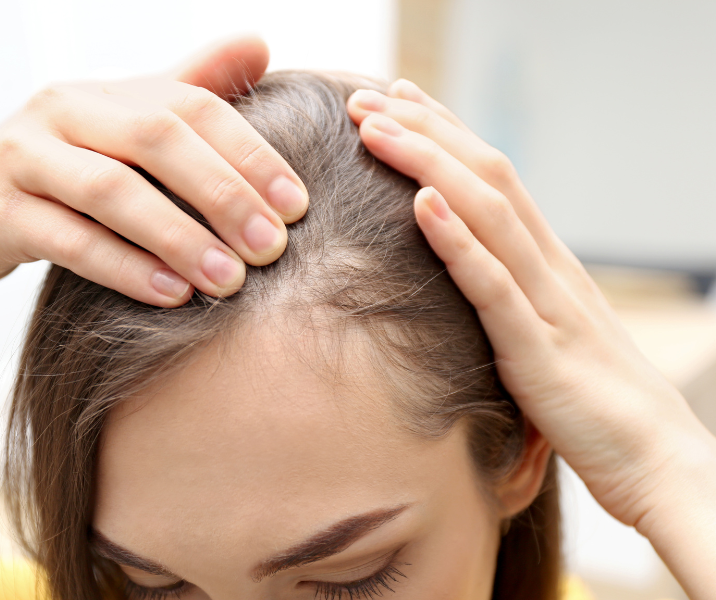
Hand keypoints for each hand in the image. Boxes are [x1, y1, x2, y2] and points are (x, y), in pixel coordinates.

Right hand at [0, 36, 307, 305]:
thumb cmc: (63, 173)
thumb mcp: (124, 129)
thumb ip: (189, 90)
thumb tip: (259, 44)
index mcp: (108, 92)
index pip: (194, 107)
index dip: (252, 155)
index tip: (299, 207)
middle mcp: (65, 110)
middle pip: (157, 140)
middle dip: (224, 195)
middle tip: (272, 249)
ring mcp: (25, 157)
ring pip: (112, 191)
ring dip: (180, 237)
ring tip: (230, 280)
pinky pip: (68, 239)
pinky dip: (125, 267)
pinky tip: (171, 295)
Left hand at [346, 83, 715, 533]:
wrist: (657, 458)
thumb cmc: (595, 400)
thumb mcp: (548, 331)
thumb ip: (512, 297)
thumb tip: (468, 275)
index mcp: (547, 263)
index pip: (494, 178)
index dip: (446, 134)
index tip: (398, 101)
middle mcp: (548, 268)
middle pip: (485, 177)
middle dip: (425, 131)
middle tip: (368, 98)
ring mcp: (547, 304)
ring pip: (487, 215)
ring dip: (428, 165)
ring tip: (377, 128)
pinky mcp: (539, 351)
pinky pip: (493, 286)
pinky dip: (456, 241)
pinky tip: (422, 204)